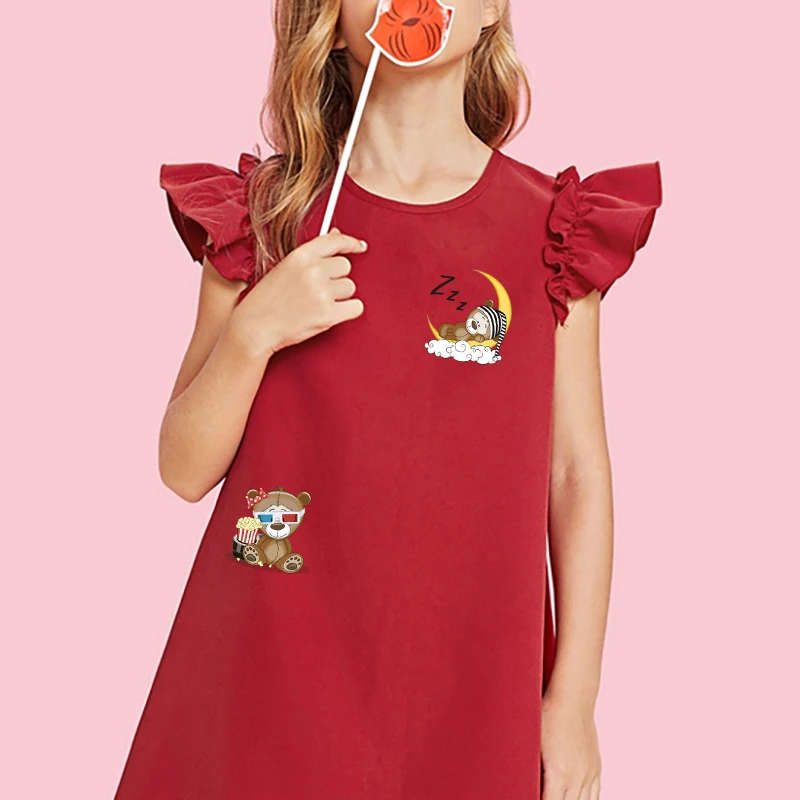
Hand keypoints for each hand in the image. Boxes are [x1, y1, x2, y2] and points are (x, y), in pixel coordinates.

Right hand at [230, 227, 366, 356]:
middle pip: (346, 267)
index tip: (360, 247)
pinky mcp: (329, 315)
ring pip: (350, 288)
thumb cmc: (265, 301)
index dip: (350, 243)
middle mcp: (313, 271)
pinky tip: (331, 313)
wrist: (254, 328)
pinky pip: (356, 307)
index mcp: (300, 256)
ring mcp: (322, 293)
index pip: (334, 241)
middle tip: (319, 290)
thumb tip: (336, 235)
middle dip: (336, 278)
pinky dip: (348, 311)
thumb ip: (311, 254)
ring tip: (317, 304)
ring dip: (340, 296)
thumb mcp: (283, 268)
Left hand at [541, 692, 601, 799]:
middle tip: (545, 795)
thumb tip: (527, 784)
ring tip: (559, 796)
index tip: (533, 798)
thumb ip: (533, 772)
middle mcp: (577, 778)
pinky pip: (594, 795)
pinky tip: (574, 798)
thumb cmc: (547, 715)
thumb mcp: (534, 745)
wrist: (572, 698)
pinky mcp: (595, 767)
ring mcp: (589, 773)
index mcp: (559, 774)